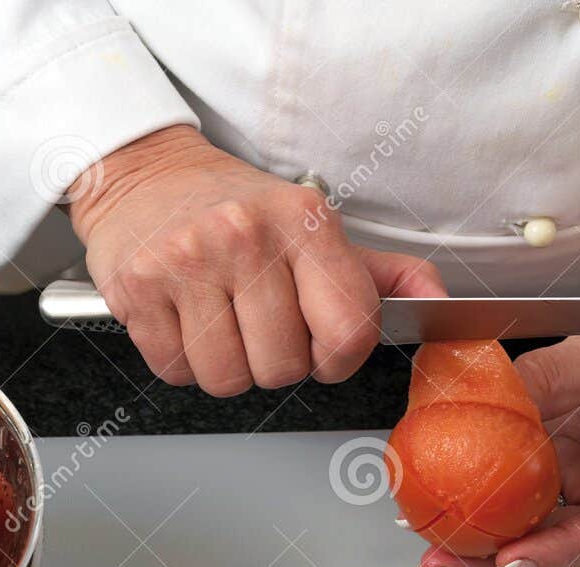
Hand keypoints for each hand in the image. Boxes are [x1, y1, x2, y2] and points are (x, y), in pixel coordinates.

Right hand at [67, 126, 444, 395]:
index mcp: (304, 222)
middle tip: (257, 323)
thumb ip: (379, 274)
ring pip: (228, 380)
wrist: (143, 175)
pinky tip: (183, 320)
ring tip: (219, 321)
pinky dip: (182, 361)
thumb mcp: (313, 227)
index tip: (321, 347)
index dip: (338, 359)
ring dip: (226, 367)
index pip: (349, 331)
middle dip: (274, 362)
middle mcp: (246, 236)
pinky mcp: (139, 288)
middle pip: (283, 368)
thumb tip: (440, 303)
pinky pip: (177, 372)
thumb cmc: (236, 208)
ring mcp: (187, 262)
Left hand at [419, 226, 579, 566]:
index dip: (555, 552)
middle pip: (564, 546)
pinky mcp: (567, 467)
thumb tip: (494, 400)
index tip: (508, 559)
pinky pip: (526, 495)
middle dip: (500, 562)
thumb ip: (551, 378)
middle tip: (444, 562)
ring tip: (435, 547)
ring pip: (540, 530)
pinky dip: (488, 504)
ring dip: (486, 541)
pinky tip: (446, 508)